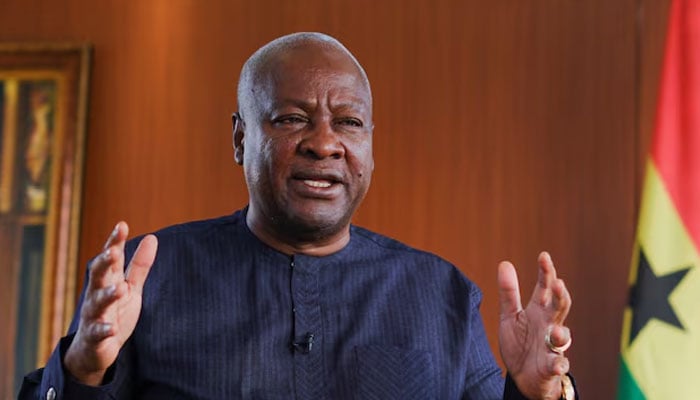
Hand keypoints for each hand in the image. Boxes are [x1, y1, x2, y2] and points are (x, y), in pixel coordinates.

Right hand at [64, 222, 157, 385]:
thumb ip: (139, 265)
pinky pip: (98, 333)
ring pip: (98, 303)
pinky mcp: (95, 337)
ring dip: (107, 295)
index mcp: (108, 280)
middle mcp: (98, 294)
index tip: (121, 225)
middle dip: (104, 263)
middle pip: (98, 275)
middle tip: (113, 252)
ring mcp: (95, 315)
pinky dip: (104, 330)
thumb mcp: (130, 287)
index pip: (110, 257)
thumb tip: (152, 237)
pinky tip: (112, 329)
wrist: (94, 349)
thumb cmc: (114, 312)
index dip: (114, 242)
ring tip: (120, 289)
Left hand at [498, 252, 572, 398]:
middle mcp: (549, 325)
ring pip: (564, 337)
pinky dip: (559, 364)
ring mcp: (552, 346)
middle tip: (557, 283)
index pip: (545, 289)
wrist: (523, 376)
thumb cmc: (521, 342)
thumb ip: (508, 292)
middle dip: (560, 296)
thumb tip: (504, 263)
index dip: (546, 272)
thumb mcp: (510, 315)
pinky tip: (557, 363)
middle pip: (559, 307)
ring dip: (562, 334)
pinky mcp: (552, 366)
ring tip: (556, 332)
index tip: (544, 256)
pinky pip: (559, 365)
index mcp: (539, 311)